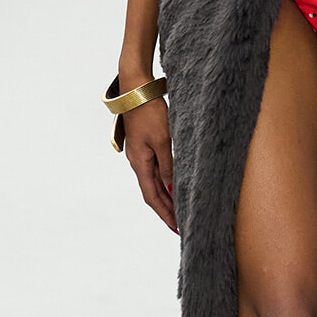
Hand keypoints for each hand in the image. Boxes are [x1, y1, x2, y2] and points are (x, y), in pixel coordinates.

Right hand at [123, 94, 176, 231]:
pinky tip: (172, 185)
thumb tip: (171, 190)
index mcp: (140, 163)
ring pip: (153, 182)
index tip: (176, 227)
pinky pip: (154, 171)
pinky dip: (163, 182)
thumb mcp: (163, 140)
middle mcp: (137, 162)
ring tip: (178, 210)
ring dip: (165, 197)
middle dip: (165, 210)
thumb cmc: (150, 112)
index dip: (164, 213)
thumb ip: (168, 166)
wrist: (136, 89)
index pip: (153, 197)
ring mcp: (139, 154)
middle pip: (152, 193)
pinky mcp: (143, 145)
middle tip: (180, 225)